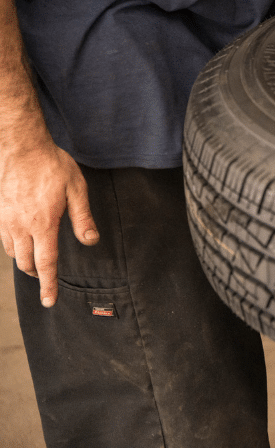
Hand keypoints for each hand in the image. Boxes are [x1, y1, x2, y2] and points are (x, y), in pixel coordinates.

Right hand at [0, 141, 97, 306]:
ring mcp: (6, 220)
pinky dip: (15, 248)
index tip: (49, 302)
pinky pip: (5, 240)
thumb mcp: (76, 189)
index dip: (48, 285)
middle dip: (37, 275)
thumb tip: (90, 240)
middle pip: (27, 263)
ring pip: (13, 253)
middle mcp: (21, 226)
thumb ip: (82, 217)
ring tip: (37, 264)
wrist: (21, 147)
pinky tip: (24, 243)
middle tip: (48, 280)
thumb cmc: (52, 166)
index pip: (45, 263)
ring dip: (25, 262)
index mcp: (43, 223)